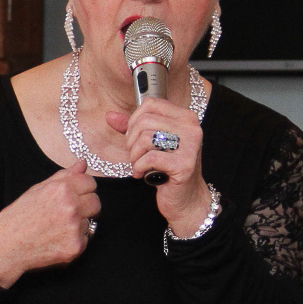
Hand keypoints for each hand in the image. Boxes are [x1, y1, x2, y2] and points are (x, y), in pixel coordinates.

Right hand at [0, 159, 99, 286]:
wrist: (5, 247)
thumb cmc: (17, 217)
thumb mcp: (37, 190)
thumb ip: (63, 176)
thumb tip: (83, 164)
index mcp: (61, 189)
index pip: (90, 183)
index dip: (82, 189)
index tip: (73, 196)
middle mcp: (71, 207)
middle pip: (96, 202)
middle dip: (85, 206)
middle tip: (67, 213)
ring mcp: (74, 228)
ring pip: (90, 221)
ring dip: (79, 224)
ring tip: (56, 228)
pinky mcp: (76, 247)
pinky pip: (85, 239)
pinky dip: (74, 240)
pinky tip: (57, 240)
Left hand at [105, 99, 210, 235]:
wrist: (186, 198)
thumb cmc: (167, 169)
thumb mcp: (150, 144)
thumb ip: (131, 127)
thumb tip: (110, 116)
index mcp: (186, 118)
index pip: (151, 104)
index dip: (134, 120)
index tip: (135, 137)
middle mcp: (192, 129)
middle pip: (145, 121)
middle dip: (131, 140)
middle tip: (135, 155)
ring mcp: (190, 147)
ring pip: (145, 139)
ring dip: (134, 155)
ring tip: (139, 164)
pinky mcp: (184, 165)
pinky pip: (149, 158)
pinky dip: (139, 167)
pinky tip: (143, 174)